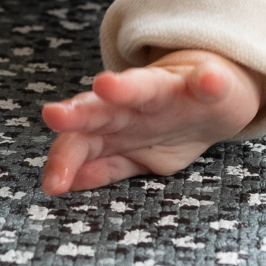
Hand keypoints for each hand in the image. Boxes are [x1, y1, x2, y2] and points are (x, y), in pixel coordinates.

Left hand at [39, 50, 265, 195]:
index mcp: (114, 124)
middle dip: (78, 114)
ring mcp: (171, 90)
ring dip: (126, 87)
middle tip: (53, 115)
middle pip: (102, 109)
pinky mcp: (208, 81)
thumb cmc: (166, 125)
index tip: (52, 185)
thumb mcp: (133, 152)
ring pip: (145, 86)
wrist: (214, 91)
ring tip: (106, 84)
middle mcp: (134, 103)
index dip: (64, 159)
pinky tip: (208, 80)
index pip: (82, 140)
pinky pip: (208, 82)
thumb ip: (103, 166)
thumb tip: (64, 184)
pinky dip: (208, 80)